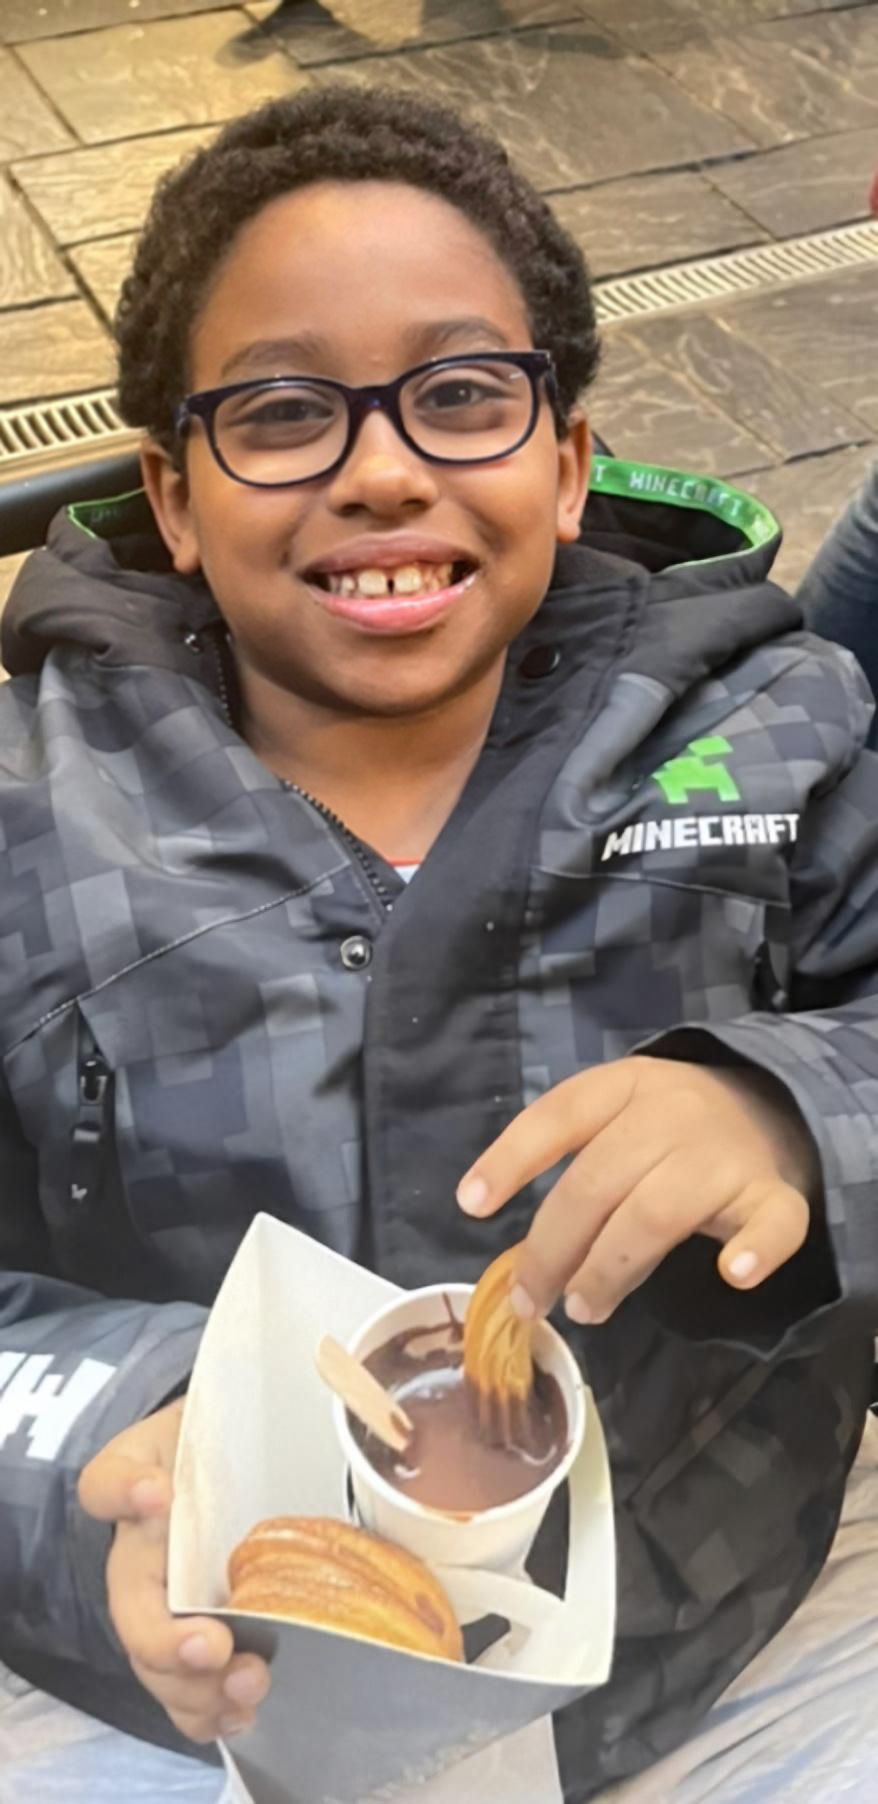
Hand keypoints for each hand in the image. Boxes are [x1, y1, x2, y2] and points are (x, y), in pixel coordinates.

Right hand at [78, 1399, 269, 1742]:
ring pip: (158, 1664)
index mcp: (141, 1488)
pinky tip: (243, 1712)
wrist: (247, 1470)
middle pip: (132, 1612)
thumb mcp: (220, 1413)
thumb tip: (216, 1443)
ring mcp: (169, 1607)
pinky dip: (212, 1711)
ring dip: (196, 1688)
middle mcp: (144, 1556)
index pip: (110, 1483)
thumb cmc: (228, 1441)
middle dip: (168, 1641)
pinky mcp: (202, 1644)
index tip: (157, 1495)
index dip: (126, 1492)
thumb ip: (219, 1410)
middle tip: (214, 1647)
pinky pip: (190, 1691)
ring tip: (248, 1683)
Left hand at [457, 1057, 815, 1323]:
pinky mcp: (775, 1195)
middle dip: (553, 1247)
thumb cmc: (670, 1127)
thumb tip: (515, 1246)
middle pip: (598, 1181)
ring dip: (612, 1268)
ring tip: (585, 1308)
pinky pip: (772, 1224)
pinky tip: (732, 1275)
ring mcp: (726, 1154)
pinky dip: (754, 1250)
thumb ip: (575, 1165)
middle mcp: (673, 1113)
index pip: (560, 1114)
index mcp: (625, 1086)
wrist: (771, 1107)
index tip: (471, 1205)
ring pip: (658, 1213)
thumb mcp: (617, 1119)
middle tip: (531, 1301)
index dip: (512, 1158)